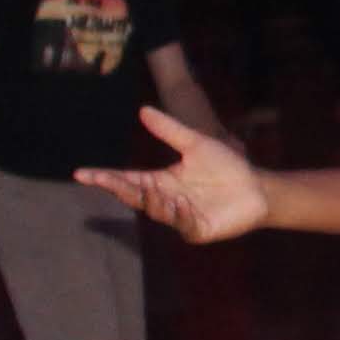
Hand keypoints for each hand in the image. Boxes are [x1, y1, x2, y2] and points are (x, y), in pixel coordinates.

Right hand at [77, 107, 266, 243]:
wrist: (257, 188)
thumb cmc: (226, 166)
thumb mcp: (195, 144)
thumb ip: (170, 130)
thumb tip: (143, 109)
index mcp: (162, 181)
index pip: (128, 179)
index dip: (106, 177)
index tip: (82, 173)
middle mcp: (166, 200)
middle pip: (136, 196)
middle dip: (118, 189)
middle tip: (102, 180)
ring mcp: (181, 218)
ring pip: (157, 211)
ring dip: (152, 201)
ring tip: (149, 191)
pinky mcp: (198, 230)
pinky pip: (185, 224)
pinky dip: (180, 216)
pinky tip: (179, 204)